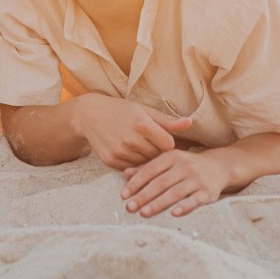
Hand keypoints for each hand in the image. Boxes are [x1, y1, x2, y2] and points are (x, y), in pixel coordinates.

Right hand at [70, 94, 192, 168]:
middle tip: (147, 141)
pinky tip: (125, 150)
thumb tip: (190, 122)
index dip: (165, 142)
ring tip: (136, 145)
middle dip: (155, 150)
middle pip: (157, 156)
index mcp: (143, 125)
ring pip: (145, 164)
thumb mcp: (143, 110)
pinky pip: (131, 168)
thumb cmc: (120, 110)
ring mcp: (120, 152)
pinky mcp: (111, 161)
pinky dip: (131, 161)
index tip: (159, 137)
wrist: (88, 115)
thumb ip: (167, 121)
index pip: (169, 145)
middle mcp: (132, 140)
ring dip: (144, 157)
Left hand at [121, 149, 227, 217]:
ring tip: (144, 213)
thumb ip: (147, 167)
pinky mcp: (208, 192)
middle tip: (129, 207)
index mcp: (172, 157)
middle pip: (160, 183)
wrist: (218, 166)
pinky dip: (185, 207)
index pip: (150, 170)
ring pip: (175, 192)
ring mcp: (197, 179)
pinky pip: (195, 200)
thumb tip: (125, 174)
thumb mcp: (168, 161)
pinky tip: (173, 213)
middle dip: (143, 196)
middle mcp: (184, 166)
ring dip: (158, 203)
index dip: (136, 182)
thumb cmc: (186, 165)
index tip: (123, 195)